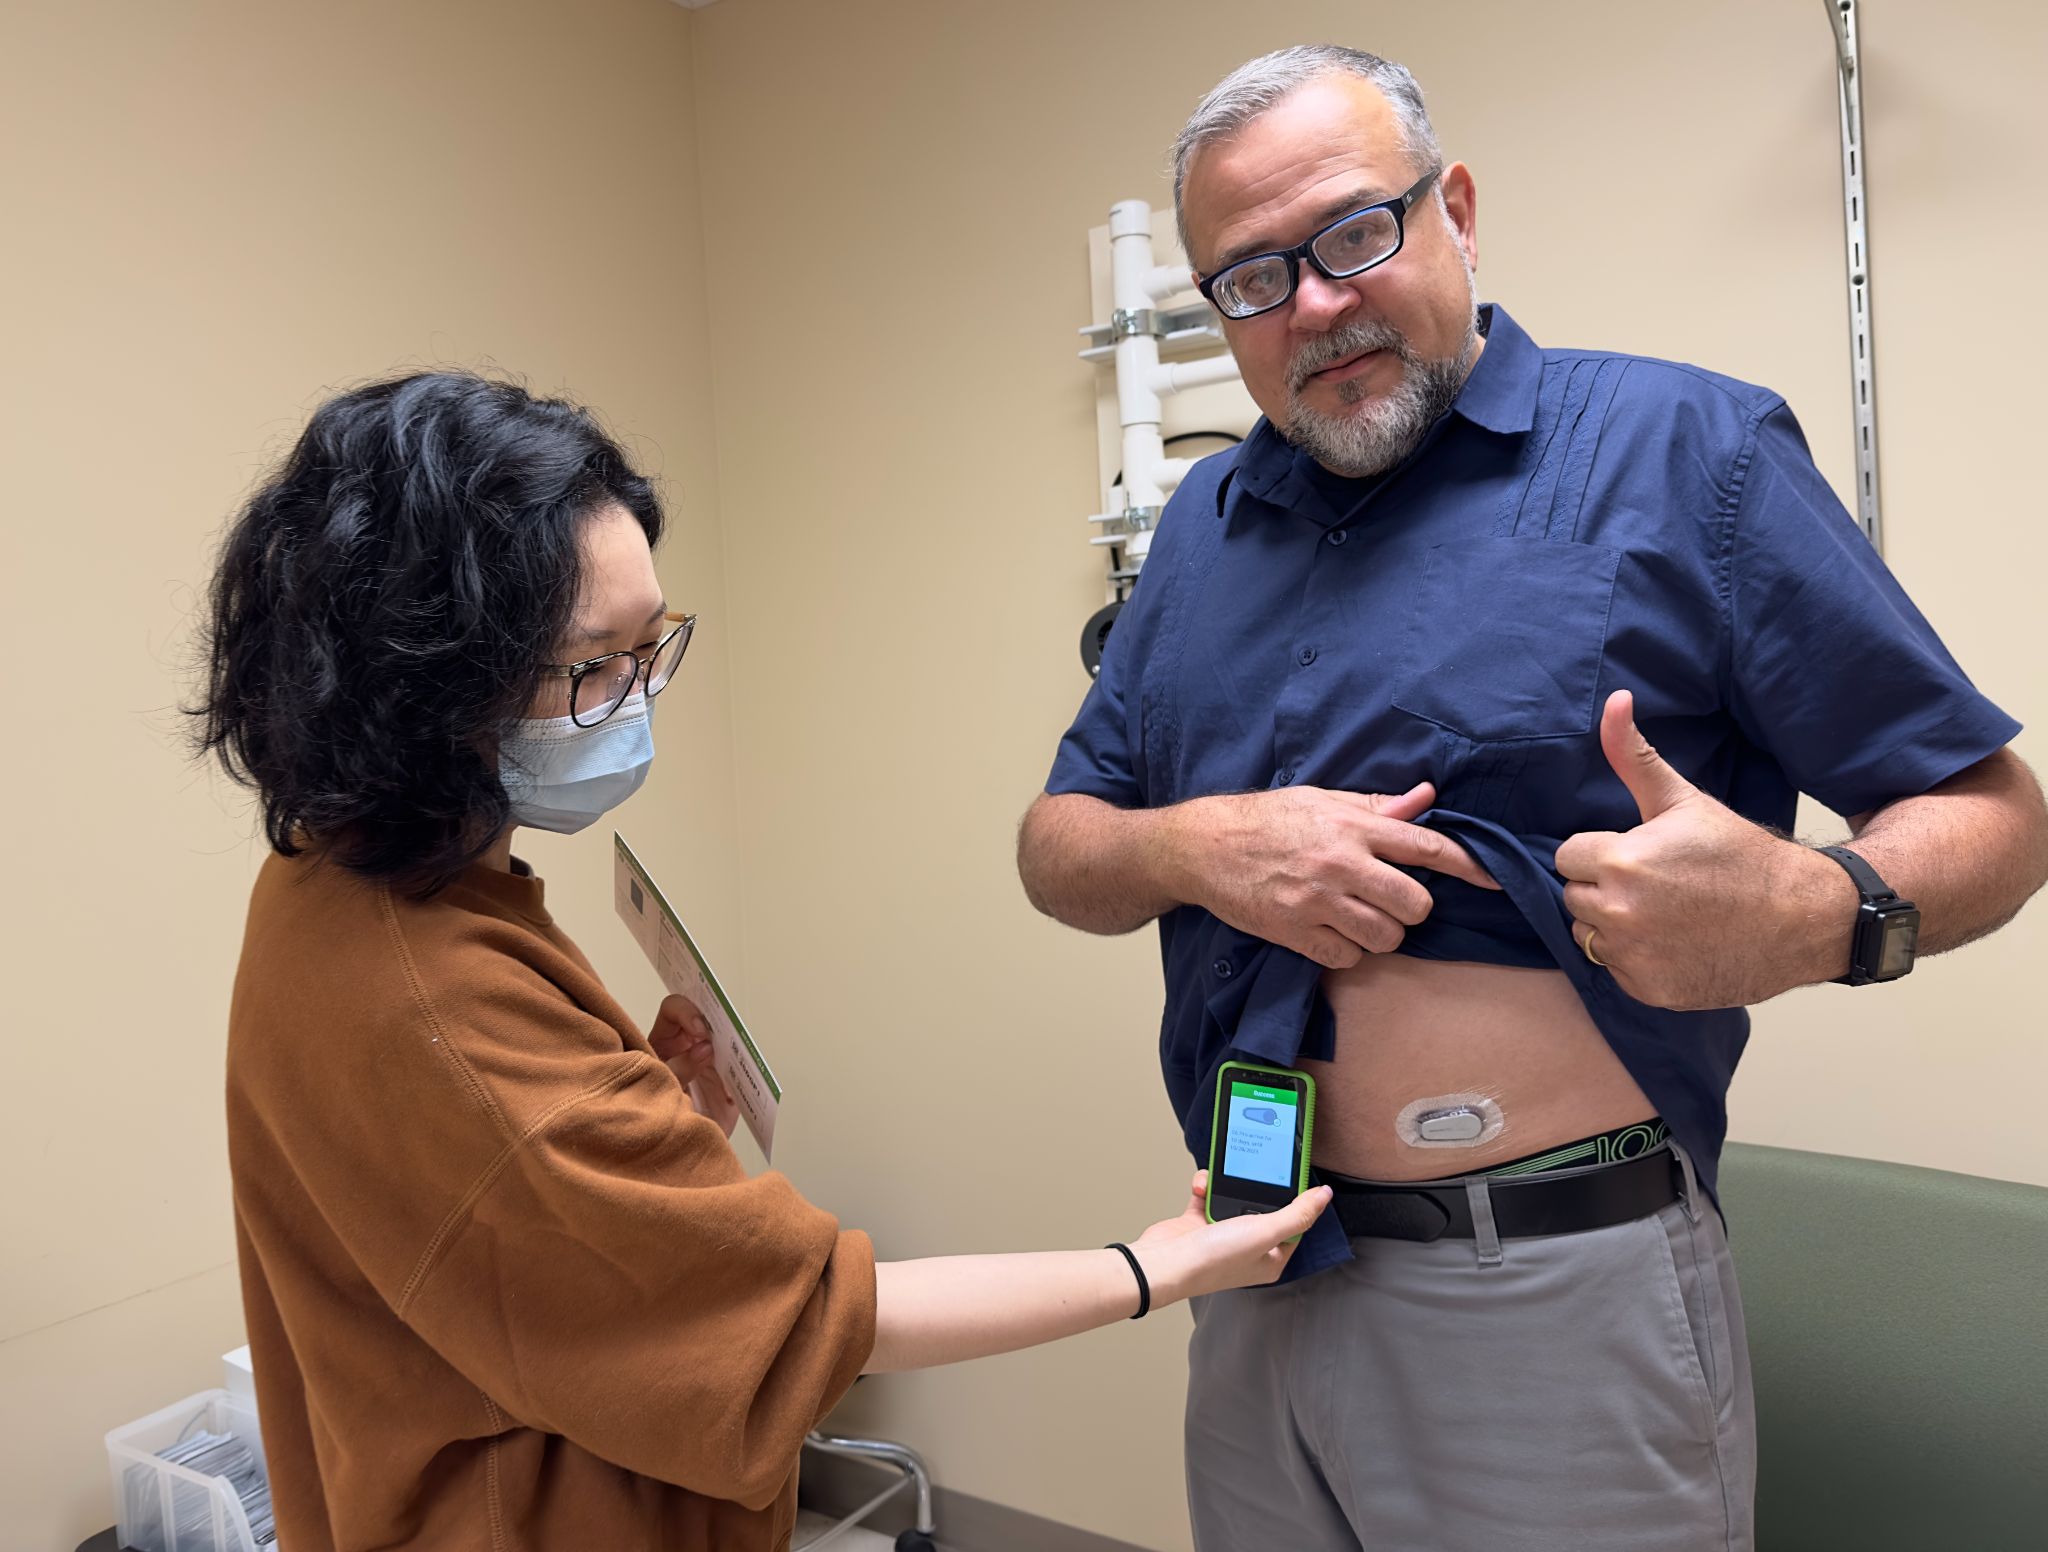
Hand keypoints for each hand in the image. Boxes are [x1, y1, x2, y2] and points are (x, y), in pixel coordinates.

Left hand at [648, 994, 740, 1137]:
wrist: (669, 1163)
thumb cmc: (651, 1124)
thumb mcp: (659, 1092)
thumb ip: (678, 1069)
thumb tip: (703, 1049)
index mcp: (662, 1045)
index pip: (673, 1012)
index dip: (687, 1012)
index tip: (699, 1030)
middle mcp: (686, 1052)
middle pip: (703, 1023)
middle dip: (715, 1024)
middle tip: (721, 1036)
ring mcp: (707, 1069)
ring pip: (724, 1045)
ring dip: (729, 1050)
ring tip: (728, 1062)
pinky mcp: (726, 1089)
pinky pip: (739, 1075)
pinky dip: (739, 1078)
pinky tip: (729, 1091)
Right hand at [1128, 1170, 1333, 1304]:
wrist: (1164, 1262)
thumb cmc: (1213, 1259)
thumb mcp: (1265, 1232)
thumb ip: (1298, 1214)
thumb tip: (1324, 1196)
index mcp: (1270, 1259)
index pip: (1295, 1226)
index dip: (1298, 1201)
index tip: (1296, 1175)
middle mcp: (1248, 1249)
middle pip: (1264, 1208)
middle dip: (1257, 1187)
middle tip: (1258, 1167)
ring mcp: (1223, 1235)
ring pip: (1234, 1198)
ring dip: (1226, 1184)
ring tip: (1222, 1178)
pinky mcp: (1199, 1223)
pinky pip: (1209, 1195)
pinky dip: (1205, 1186)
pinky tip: (1202, 1187)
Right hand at [1170, 782, 1497, 967]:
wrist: (1202, 846)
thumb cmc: (1265, 819)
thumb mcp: (1320, 799)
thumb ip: (1375, 806)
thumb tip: (1425, 798)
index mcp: (1352, 826)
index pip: (1427, 847)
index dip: (1467, 867)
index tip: (1492, 881)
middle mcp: (1340, 863)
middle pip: (1415, 904)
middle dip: (1412, 909)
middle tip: (1390, 901)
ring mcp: (1317, 901)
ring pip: (1385, 937)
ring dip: (1381, 934)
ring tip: (1357, 918)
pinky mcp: (1295, 933)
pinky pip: (1347, 958)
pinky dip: (1346, 952)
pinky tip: (1329, 932)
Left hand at [1556, 690, 1855, 1008]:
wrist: (1803, 917)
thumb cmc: (1741, 855)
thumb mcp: (1684, 801)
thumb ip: (1634, 756)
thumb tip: (1614, 700)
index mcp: (1621, 862)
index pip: (1568, 856)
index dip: (1602, 852)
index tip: (1641, 854)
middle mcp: (1620, 913)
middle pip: (1573, 896)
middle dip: (1604, 887)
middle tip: (1657, 884)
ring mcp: (1634, 957)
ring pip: (1588, 935)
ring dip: (1613, 925)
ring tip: (1664, 913)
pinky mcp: (1648, 990)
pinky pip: (1615, 970)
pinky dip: (1636, 961)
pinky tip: (1674, 944)